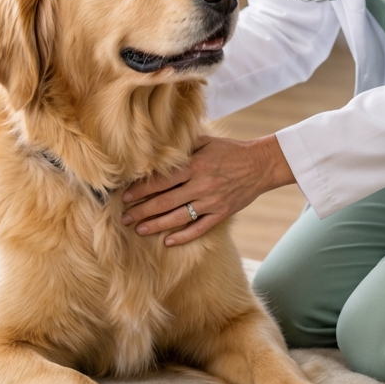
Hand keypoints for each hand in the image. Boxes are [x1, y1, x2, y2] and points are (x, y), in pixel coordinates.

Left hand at [121, 134, 294, 245]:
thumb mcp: (206, 141)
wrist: (260, 164)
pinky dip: (183, 237)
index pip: (161, 181)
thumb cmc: (230, 150)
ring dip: (156, 225)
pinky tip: (168, 242)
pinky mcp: (221, 213)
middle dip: (141, 210)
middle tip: (124, 218)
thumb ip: (183, 146)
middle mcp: (200, 185)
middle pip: (164, 201)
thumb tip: (157, 147)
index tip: (124, 197)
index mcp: (194, 165)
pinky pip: (199, 228)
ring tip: (139, 230)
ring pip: (178, 217)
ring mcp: (211, 201)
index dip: (140, 190)